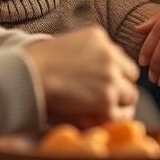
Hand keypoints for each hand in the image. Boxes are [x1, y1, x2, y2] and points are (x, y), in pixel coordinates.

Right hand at [23, 26, 138, 126]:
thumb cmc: (35, 62)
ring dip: (120, 103)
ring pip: (130, 93)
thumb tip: (88, 74)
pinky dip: (115, 120)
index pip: (116, 56)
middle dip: (120, 86)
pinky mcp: (107, 98)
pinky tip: (104, 122)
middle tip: (110, 99)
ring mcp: (111, 76)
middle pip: (129, 73)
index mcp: (98, 36)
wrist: (29, 74)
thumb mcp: (65, 45)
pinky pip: (121, 113)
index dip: (111, 71)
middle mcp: (110, 53)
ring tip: (108, 113)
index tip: (103, 82)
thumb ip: (83, 54)